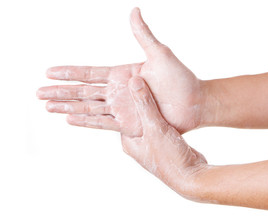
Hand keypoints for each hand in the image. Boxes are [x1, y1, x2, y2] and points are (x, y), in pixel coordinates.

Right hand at [37, 8, 204, 136]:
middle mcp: (118, 92)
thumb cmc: (180, 78)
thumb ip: (143, 35)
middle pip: (83, 91)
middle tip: (38, 93)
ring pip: (88, 107)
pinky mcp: (129, 123)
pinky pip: (103, 123)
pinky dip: (86, 121)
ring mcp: (122, 108)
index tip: (49, 72)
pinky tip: (70, 119)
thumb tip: (134, 11)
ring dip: (67, 106)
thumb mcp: (160, 54)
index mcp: (122, 74)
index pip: (89, 73)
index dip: (69, 73)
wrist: (194, 102)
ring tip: (48, 107)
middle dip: (60, 91)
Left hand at [122, 75, 207, 197]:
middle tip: (144, 82)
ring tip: (157, 89)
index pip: (121, 116)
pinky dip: (164, 114)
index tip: (129, 82)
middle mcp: (139, 144)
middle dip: (140, 101)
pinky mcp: (166, 144)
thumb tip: (133, 80)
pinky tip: (169, 104)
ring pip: (150, 120)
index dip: (125, 99)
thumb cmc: (170, 157)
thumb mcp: (155, 127)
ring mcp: (153, 145)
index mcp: (130, 142)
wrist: (192, 177)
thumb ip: (145, 104)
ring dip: (153, 107)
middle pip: (136, 116)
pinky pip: (162, 124)